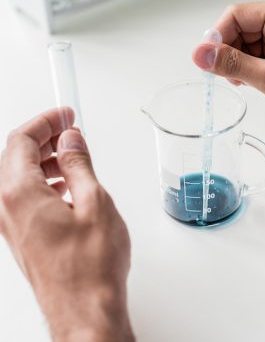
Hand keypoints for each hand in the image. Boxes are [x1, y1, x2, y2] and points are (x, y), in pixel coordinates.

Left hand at [0, 108, 133, 341]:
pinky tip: (67, 187)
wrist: (85, 312)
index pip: (21, 140)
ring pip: (19, 178)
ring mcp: (12, 227)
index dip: (45, 121)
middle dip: (43, 138)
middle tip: (69, 129)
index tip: (65, 113)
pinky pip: (24, 199)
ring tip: (71, 156)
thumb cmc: (91, 266)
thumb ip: (79, 164)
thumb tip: (70, 141)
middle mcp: (7, 209)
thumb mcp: (95, 201)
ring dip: (43, 161)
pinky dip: (43, 183)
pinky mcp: (23, 239)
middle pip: (15, 157)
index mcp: (19, 194)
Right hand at [192, 0, 264, 175]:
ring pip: (247, 42)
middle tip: (231, 78)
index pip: (237, 15)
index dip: (218, 38)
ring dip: (241, 63)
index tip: (207, 61)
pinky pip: (259, 51)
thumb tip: (201, 54)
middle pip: (241, 28)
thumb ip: (232, 65)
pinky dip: (252, 67)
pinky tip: (257, 82)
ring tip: (250, 84)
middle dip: (231, 53)